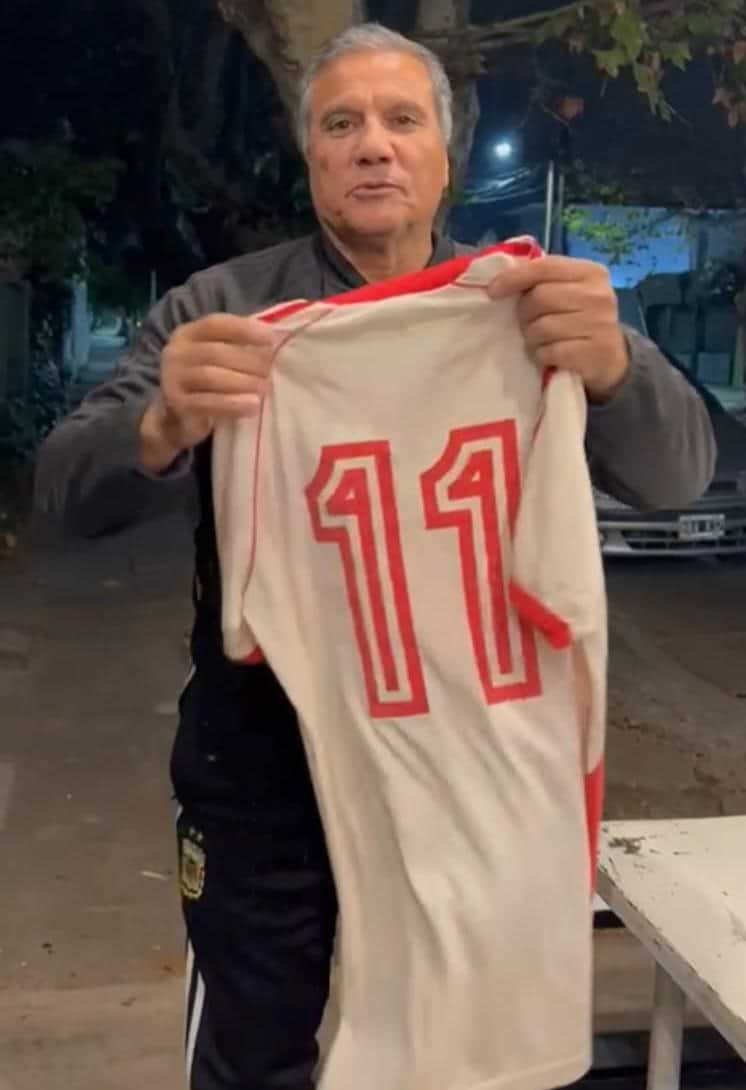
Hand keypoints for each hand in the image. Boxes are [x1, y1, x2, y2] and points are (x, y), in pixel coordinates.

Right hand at [140, 314, 278, 471]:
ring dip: (243, 382)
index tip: (270, 339)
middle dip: (248, 361)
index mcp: (188, 334)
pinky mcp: (177, 405)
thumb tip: (275, 341)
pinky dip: (233, 404)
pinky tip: (253, 406)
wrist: (174, 418)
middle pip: (215, 352)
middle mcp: (176, 352)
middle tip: (269, 372)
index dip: (243, 329)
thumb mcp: (216, 358)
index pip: (215, 324)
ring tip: (264, 389)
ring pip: (211, 377)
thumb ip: (237, 347)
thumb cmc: (204, 383)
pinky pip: (207, 403)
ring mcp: (172, 379)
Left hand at [488, 255, 628, 401]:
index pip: (545, 267)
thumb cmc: (580, 318)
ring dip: (531, 338)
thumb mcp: (570, 291)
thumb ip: (544, 280)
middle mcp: (599, 295)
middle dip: (524, 313)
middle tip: (526, 323)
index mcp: (591, 272)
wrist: (612, 357)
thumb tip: (502, 278)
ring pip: (543, 327)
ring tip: (538, 340)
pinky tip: (548, 355)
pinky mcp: (595, 352)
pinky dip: (542, 355)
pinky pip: (551, 352)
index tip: (493, 292)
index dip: (514, 278)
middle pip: (541, 298)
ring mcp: (600, 324)